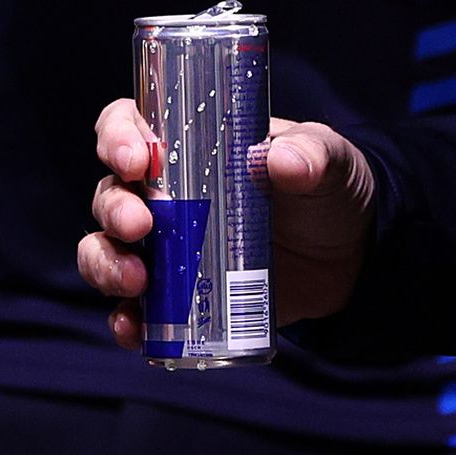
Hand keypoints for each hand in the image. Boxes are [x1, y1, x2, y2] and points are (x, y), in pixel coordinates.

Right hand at [78, 98, 374, 343]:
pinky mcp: (177, 296)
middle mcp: (163, 193)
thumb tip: (281, 160)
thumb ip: (312, 155)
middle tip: (139, 225)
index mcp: (187, 144)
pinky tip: (134, 328)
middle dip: (114, 208)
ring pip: (105, 249)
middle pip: (110, 191)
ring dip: (106, 264)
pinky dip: (125, 319)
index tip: (136, 160)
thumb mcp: (328, 162)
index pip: (128, 126)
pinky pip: (133, 309)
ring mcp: (166, 248)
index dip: (117, 137)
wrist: (349, 260)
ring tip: (136, 282)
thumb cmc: (327, 192)